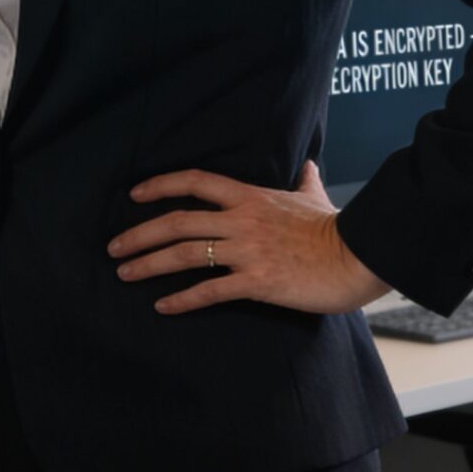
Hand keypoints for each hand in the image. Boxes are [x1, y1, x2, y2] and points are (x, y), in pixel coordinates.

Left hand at [106, 162, 389, 315]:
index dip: (161, 185)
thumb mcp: (315, 197)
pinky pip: (209, 290)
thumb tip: (309, 165)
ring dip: (148, 264)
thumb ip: (305, 181)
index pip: (196, 182)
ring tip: (124, 273)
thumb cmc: (337, 228)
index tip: (135, 195)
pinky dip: (181, 299)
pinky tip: (162, 306)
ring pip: (184, 254)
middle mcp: (241, 220)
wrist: (358, 256)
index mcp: (250, 197)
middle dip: (139, 234)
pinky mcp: (256, 281)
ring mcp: (247, 251)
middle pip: (177, 221)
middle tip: (114, 248)